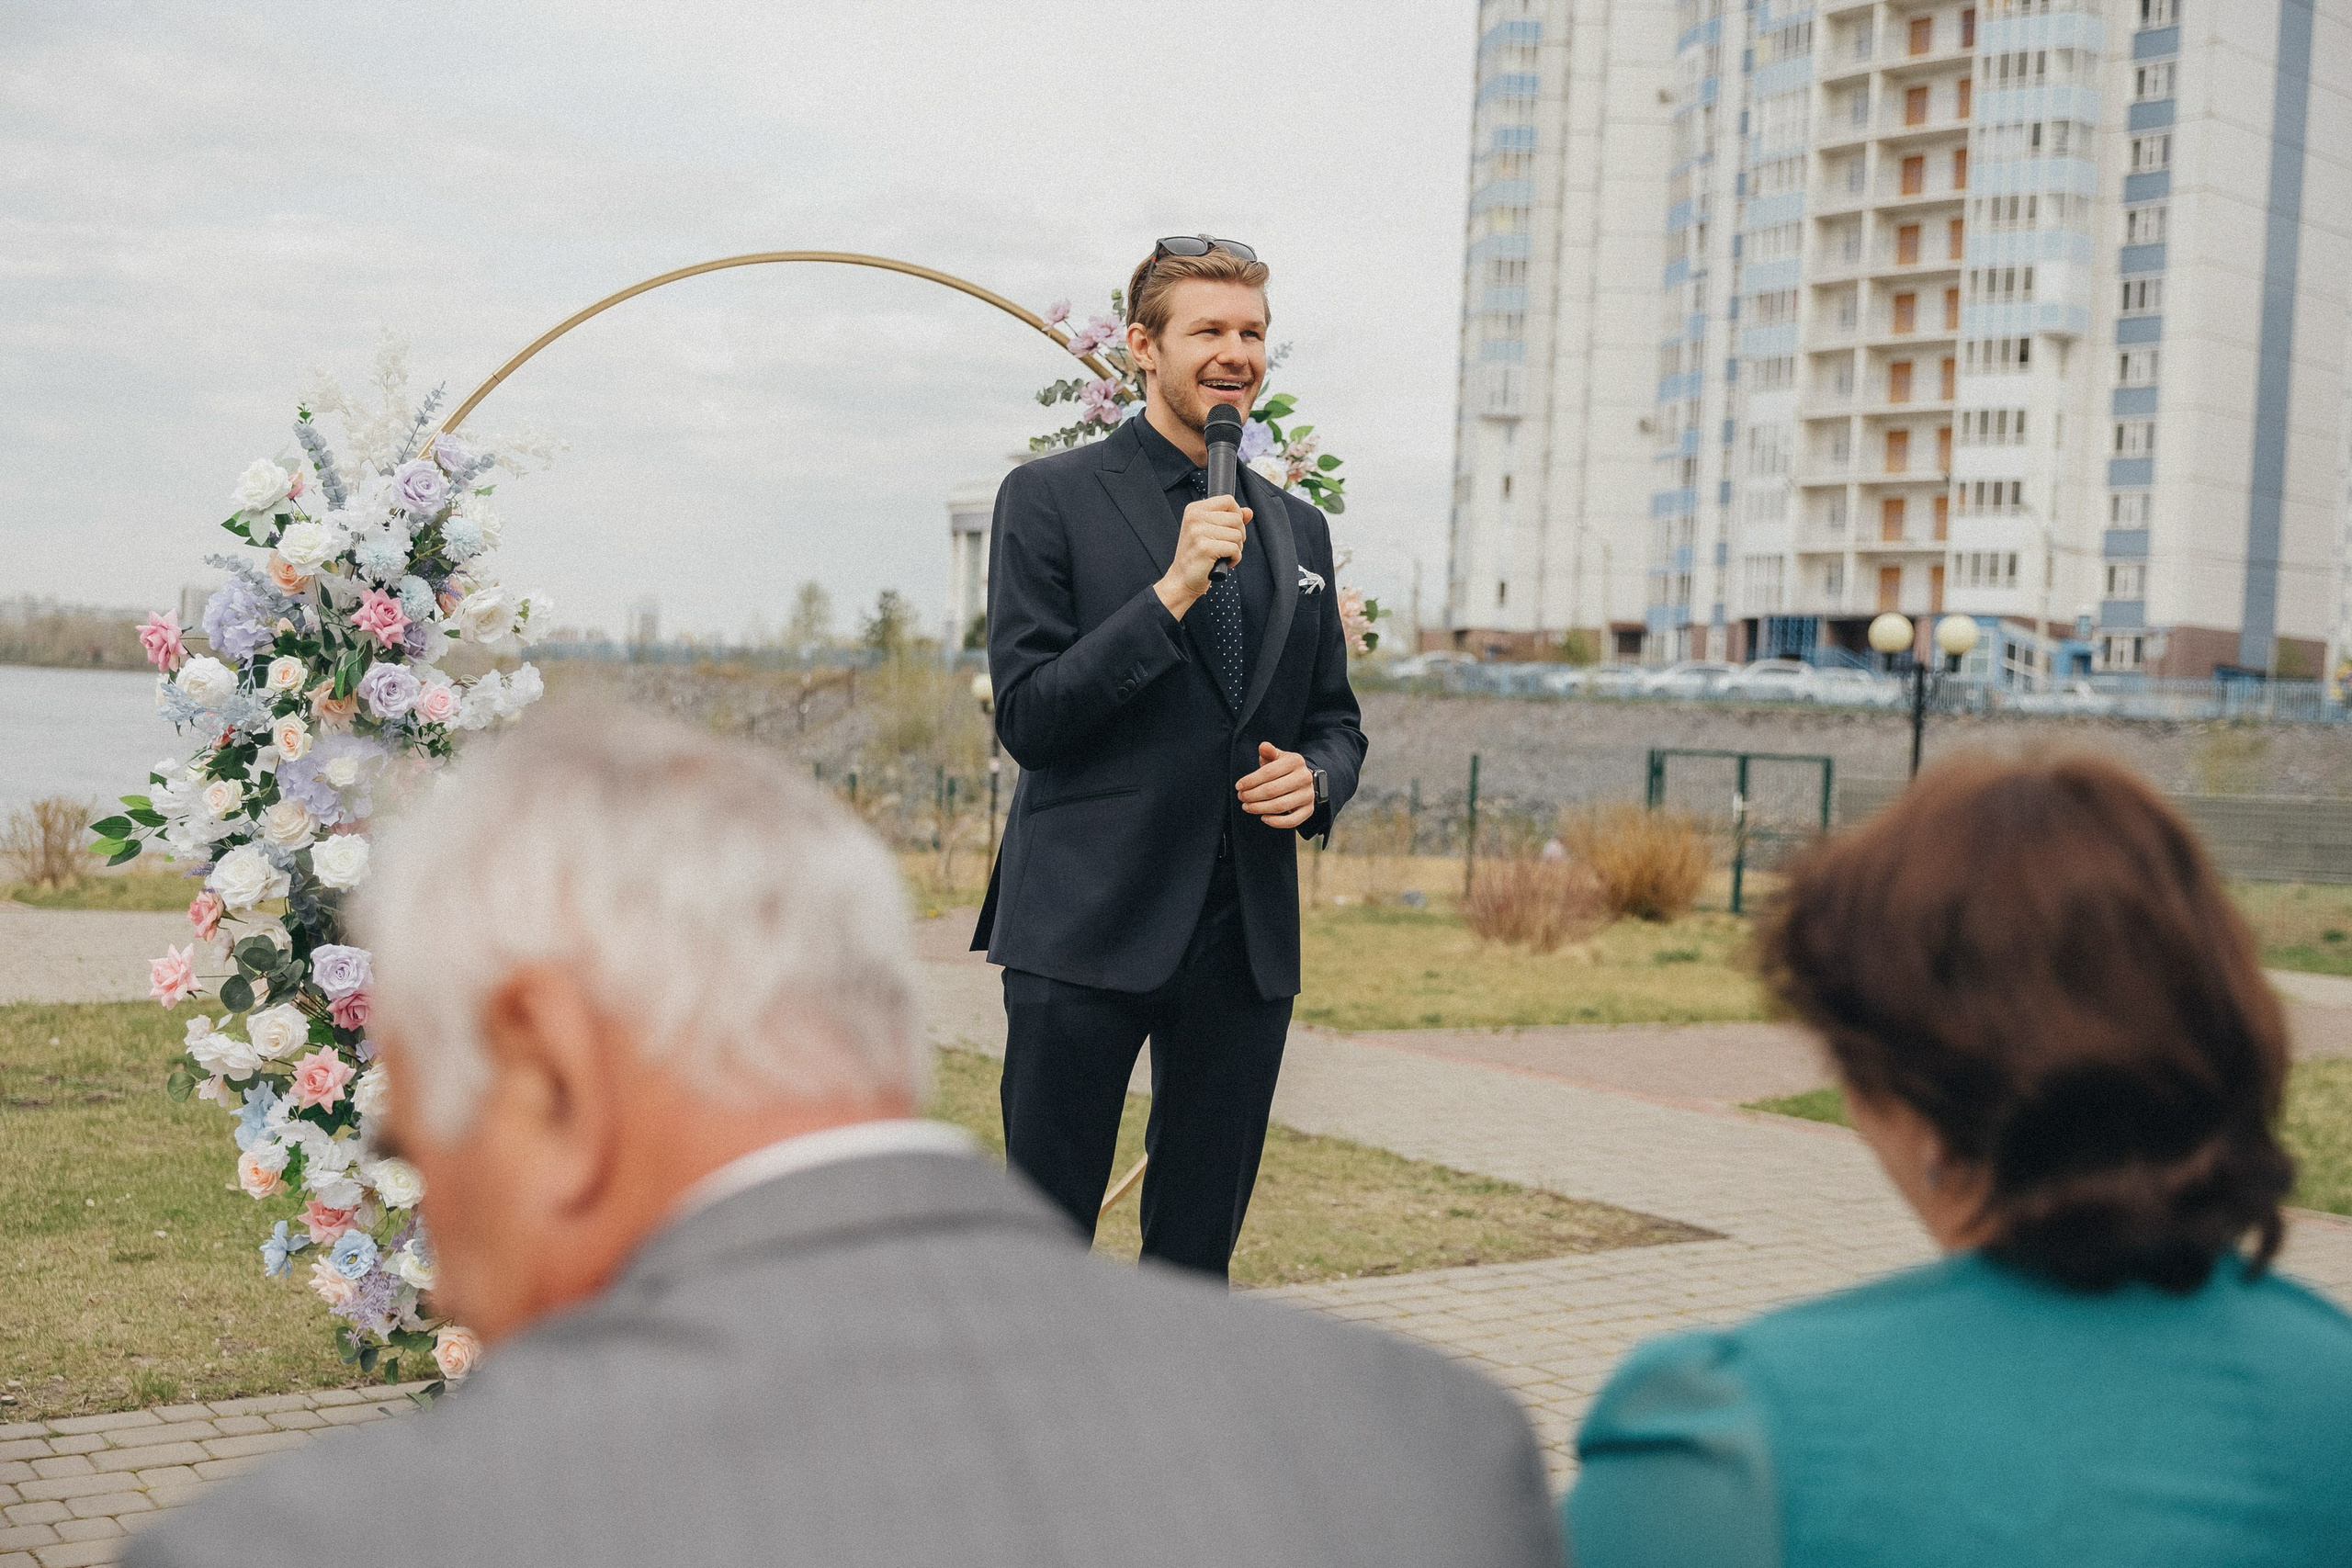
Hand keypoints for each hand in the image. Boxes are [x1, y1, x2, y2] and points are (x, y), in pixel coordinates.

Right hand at [1154, 496, 1251, 617]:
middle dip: (1239, 535)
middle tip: (1228, 545)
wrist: (1182, 578)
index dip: (1237, 515)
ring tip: (1225, 554)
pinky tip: (1226, 562)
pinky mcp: (1205, 548)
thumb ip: (1230, 519)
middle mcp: (1195, 517)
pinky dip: (1235, 558)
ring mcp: (1199, 532)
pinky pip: (1234, 548)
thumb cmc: (1196, 555)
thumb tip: (1248, 512)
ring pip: (1237, 534)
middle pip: (1236, 518)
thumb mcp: (1211, 531)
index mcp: (1195, 509)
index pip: (1228, 501)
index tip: (1231, 529)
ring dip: (1237, 548)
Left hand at [1237, 741, 1315, 830]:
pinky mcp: (1309, 810)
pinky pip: (1291, 821)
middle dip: (1252, 795)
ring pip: (1280, 806)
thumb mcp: (1277, 757)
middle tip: (1241, 797)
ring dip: (1259, 808)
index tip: (1239, 786)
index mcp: (1295, 761)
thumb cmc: (1285, 768)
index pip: (1268, 773)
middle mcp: (1304, 778)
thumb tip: (1263, 746)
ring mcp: (1307, 795)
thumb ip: (1269, 752)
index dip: (1250, 781)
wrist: (1305, 779)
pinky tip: (1263, 817)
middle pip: (1272, 790)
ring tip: (1247, 807)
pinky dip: (1275, 822)